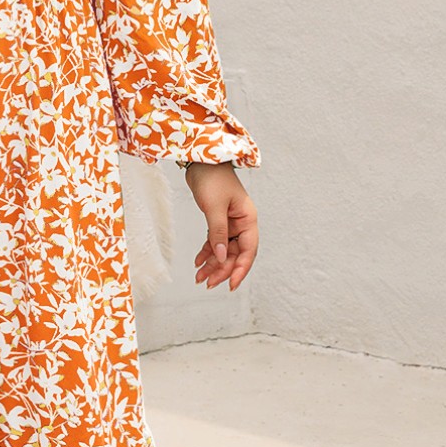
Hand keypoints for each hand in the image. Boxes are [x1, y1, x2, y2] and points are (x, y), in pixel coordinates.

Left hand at [184, 162, 258, 289]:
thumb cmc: (212, 179)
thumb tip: (220, 258)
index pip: (248, 250)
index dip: (240, 269)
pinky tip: (198, 262)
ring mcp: (230, 222)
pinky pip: (215, 241)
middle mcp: (242, 223)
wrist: (201, 161)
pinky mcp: (218, 220)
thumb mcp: (214, 208)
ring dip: (213, 264)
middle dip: (222, 270)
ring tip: (199, 277)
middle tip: (207, 283)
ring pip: (223, 250)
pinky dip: (207, 252)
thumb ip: (217, 233)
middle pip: (235, 253)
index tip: (231, 285)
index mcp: (248, 219)